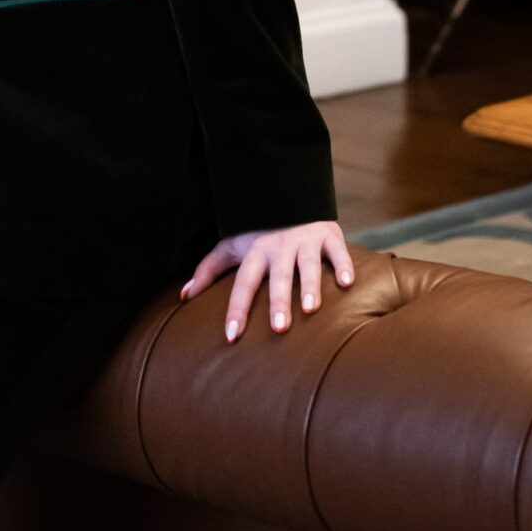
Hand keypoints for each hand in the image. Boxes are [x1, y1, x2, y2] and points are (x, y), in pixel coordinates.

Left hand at [179, 220, 353, 342]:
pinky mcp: (328, 236)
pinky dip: (343, 265)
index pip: (243, 282)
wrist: (289, 196)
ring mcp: (305, 241)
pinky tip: (347, 283)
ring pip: (308, 265)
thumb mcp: (231, 246)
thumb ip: (209, 269)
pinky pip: (337, 251)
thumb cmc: (258, 231)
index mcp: (256, 253)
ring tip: (310, 309)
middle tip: (278, 328)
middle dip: (278, 301)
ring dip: (310, 285)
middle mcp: (280, 247)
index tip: (231, 335)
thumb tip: (184, 295)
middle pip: (278, 276)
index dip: (236, 308)